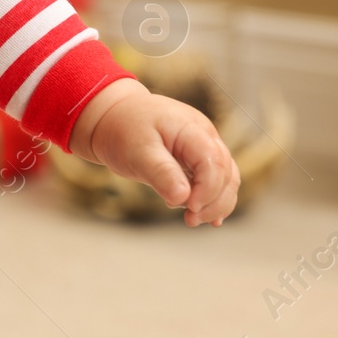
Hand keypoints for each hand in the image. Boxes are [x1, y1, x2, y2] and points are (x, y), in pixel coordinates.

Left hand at [69, 79, 239, 226]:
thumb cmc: (122, 130)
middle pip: (226, 172)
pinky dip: (213, 199)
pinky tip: (206, 217)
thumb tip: (184, 199)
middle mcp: (203, 135)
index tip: (190, 208)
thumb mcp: (136, 151)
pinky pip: (215, 180)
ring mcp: (203, 146)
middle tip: (190, 220)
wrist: (110, 117)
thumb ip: (160, 172)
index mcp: (190, 127)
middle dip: (214, 201)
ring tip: (192, 220)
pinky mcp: (197, 158)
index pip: (213, 161)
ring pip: (226, 178)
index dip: (208, 189)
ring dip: (216, 203)